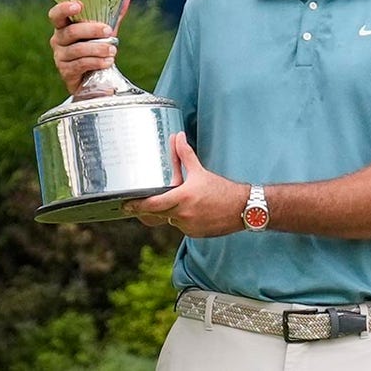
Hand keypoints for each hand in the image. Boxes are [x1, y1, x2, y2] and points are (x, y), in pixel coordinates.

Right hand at [47, 0, 130, 95]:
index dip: (64, 8)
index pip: (56, 14)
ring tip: (113, 50)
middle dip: (92, 30)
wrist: (94, 77)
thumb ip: (113, 14)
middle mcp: (58, 40)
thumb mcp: (105, 31)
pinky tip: (108, 61)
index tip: (79, 5)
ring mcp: (60, 56)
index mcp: (64, 26)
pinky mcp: (66, 71)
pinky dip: (97, 62)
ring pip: (77, 49)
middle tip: (109, 31)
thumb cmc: (96, 48)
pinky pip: (81, 64)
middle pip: (71, 31)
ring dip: (98, 48)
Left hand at [124, 133, 247, 237]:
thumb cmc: (222, 189)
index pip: (153, 205)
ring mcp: (189, 226)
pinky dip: (181, 219)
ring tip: (174, 203)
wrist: (243, 208)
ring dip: (167, 213)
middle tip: (133, 206)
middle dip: (145, 210)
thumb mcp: (201, 171)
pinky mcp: (195, 234)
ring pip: (169, 220)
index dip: (137, 205)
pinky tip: (190, 211)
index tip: (126, 204)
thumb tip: (178, 137)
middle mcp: (183, 214)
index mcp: (183, 198)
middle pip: (156, 214)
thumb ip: (185, 155)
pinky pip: (181, 226)